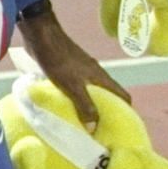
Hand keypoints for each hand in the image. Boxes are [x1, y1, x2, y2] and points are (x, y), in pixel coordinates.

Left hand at [20, 4, 128, 130]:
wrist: (42, 37)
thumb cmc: (59, 60)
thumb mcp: (73, 86)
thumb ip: (85, 105)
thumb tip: (94, 127)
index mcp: (102, 79)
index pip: (123, 97)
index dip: (125, 113)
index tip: (118, 129)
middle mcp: (96, 76)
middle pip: (108, 97)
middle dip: (104, 114)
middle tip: (97, 131)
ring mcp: (82, 72)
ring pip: (91, 93)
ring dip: (88, 107)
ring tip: (80, 124)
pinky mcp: (68, 70)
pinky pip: (76, 89)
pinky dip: (74, 99)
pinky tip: (64, 108)